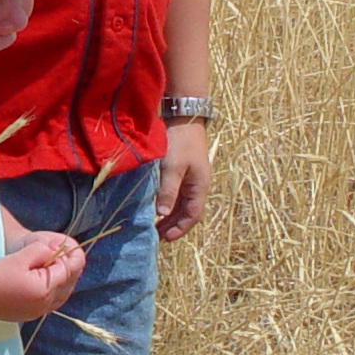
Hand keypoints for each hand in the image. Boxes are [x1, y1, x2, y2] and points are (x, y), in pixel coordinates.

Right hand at [0, 230, 85, 322]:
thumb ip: (40, 251)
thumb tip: (54, 250)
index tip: (64, 248)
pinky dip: (55, 292)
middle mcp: (45, 304)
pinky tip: (48, 283)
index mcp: (45, 289)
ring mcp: (39, 311)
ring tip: (57, 268)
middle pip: (67, 285)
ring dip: (63, 282)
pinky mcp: (32, 315)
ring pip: (62, 296)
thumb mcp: (20, 257)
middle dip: (68, 270)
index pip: (66, 271)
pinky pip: (52, 303)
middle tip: (65, 256)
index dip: (66, 258)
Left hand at [155, 118, 210, 241]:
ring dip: (169, 215)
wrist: (184, 117)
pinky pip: (176, 193)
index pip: (192, 215)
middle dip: (173, 225)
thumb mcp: (173, 167)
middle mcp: (197, 184)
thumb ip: (168, 190)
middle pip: (187, 211)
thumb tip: (162, 214)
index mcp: (200, 186)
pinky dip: (167, 202)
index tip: (165, 238)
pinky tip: (156, 206)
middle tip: (156, 236)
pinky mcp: (182, 170)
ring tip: (155, 225)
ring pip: (181, 203)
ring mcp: (190, 177)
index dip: (180, 228)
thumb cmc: (180, 142)